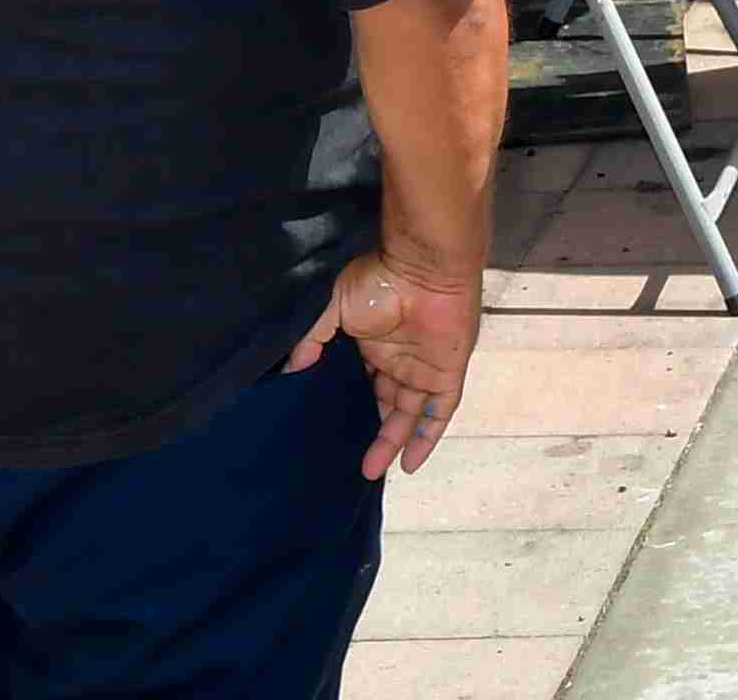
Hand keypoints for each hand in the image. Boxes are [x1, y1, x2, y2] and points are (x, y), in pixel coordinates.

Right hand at [288, 249, 480, 476]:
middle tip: (351, 463)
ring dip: (393, 442)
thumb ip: (313, 339)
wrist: (423, 266)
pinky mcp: (447, 370)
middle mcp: (400, 358)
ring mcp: (425, 365)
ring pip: (410, 413)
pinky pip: (440, 411)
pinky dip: (427, 436)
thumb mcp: (334, 308)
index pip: (363, 383)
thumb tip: (290, 371)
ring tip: (370, 471)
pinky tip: (410, 463)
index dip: (350, 407)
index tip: (329, 431)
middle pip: (386, 404)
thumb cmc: (379, 279)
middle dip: (371, 433)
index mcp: (375, 343)